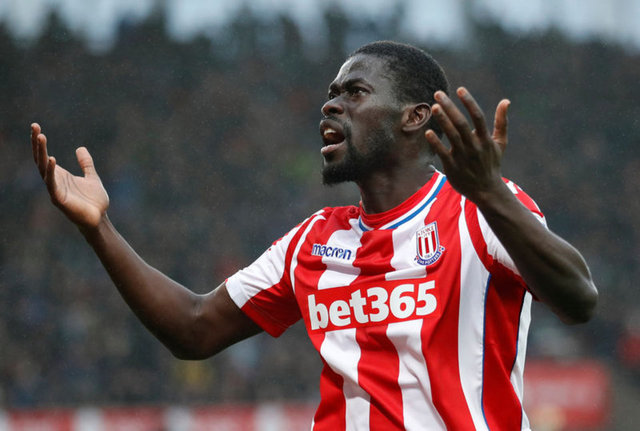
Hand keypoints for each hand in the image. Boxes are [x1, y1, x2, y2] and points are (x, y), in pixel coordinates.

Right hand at [31, 123, 108, 228]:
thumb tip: (80, 148)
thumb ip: (86, 164)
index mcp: (60, 175)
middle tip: (34, 127)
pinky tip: (51, 159)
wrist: (100, 219)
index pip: (44, 156)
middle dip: (36, 144)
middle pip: (40, 159)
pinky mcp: (58, 199)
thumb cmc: (94, 202)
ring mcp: (55, 190)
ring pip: (43, 169)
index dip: (39, 142)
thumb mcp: (92, 177)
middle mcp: (54, 181)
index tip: (36, 126)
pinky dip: (51, 171)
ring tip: (40, 136)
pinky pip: (52, 183)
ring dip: (41, 152)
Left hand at [425, 87, 509, 203]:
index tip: (460, 89)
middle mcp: (474, 146)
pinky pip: (443, 153)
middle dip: (450, 107)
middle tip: (438, 93)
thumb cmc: (492, 164)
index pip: (478, 116)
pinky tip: (428, 132)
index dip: (469, 102)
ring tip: (434, 107)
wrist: (487, 191)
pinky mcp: (453, 167)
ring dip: (443, 121)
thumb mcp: (500, 143)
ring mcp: (463, 156)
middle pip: (461, 123)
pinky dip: (436, 143)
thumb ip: (501, 122)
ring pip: (452, 136)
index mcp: (485, 139)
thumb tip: (506, 101)